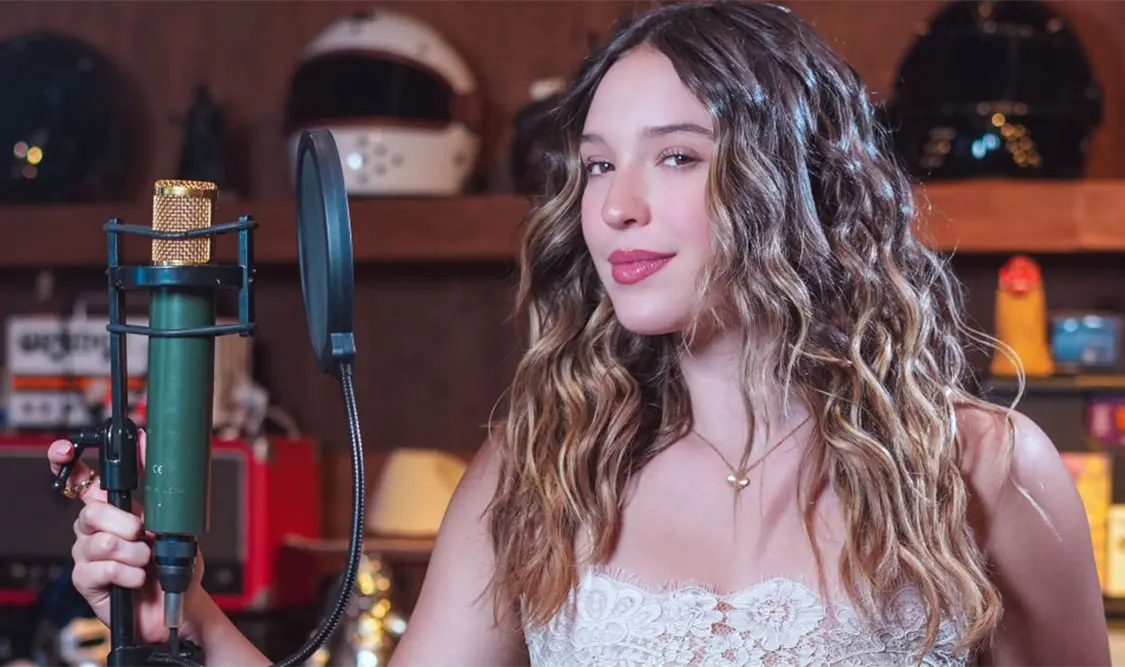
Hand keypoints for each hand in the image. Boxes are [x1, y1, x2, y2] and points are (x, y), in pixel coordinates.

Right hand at [47, 432, 209, 645]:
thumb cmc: (173, 563)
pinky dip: (128, 573)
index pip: (83, 480)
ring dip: (133, 552)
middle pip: (92, 511)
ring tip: (146, 561)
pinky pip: (101, 569)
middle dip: (124, 522)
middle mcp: (94, 529)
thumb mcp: (176, 520)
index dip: (68, 462)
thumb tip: (153, 447)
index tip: (65, 450)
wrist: (179, 603)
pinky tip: (137, 579)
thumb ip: (161, 487)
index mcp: (112, 509)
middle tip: (143, 534)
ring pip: (100, 542)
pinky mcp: (87, 581)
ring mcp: (87, 555)